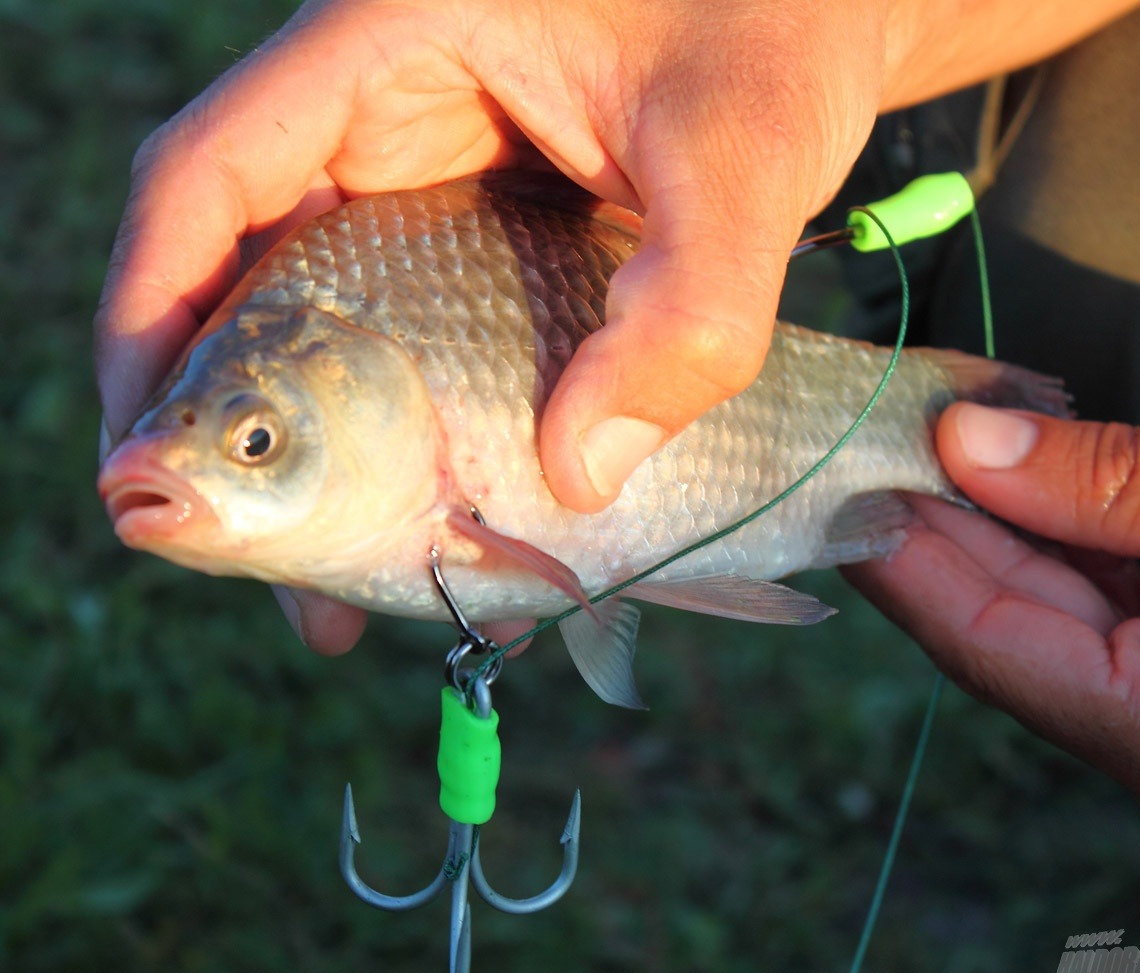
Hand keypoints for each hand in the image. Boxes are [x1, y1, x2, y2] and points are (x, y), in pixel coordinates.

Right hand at [96, 0, 891, 650]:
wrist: (823, 9)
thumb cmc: (779, 26)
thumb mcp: (744, 156)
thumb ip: (685, 314)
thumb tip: (581, 483)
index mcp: (390, 41)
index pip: (207, 176)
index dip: (155, 318)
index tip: (155, 451)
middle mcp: (382, 104)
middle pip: (249, 273)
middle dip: (254, 434)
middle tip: (286, 579)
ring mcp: (425, 165)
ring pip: (329, 319)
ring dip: (336, 453)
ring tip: (368, 586)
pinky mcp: (476, 219)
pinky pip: (410, 329)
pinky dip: (414, 427)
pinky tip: (450, 517)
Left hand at [844, 404, 1139, 869]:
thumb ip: (1119, 483)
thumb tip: (966, 441)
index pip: (993, 649)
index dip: (906, 563)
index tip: (841, 491)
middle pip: (1013, 640)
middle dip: (938, 536)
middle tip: (868, 451)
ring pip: (1061, 632)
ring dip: (998, 536)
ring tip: (927, 451)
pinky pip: (1114, 632)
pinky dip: (1068, 555)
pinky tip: (1015, 488)